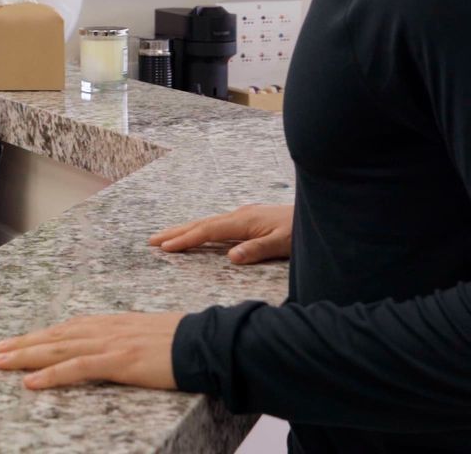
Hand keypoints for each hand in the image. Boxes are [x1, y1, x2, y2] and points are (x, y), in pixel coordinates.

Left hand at [0, 312, 182, 389]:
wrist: (204, 342)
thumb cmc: (182, 340)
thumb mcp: (147, 333)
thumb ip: (126, 338)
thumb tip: (114, 347)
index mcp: (112, 322)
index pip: (68, 328)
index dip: (42, 334)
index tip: (20, 340)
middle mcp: (105, 328)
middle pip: (56, 336)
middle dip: (25, 343)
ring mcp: (109, 343)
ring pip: (58, 348)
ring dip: (27, 356)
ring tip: (2, 362)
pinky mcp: (117, 360)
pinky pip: (76, 367)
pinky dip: (51, 374)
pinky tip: (32, 381)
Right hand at [148, 203, 291, 264]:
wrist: (320, 213)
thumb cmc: (303, 229)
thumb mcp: (285, 243)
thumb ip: (258, 249)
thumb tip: (231, 257)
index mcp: (244, 220)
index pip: (208, 231)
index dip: (185, 239)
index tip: (164, 247)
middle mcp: (240, 215)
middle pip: (202, 224)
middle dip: (176, 232)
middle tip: (151, 240)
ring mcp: (244, 215)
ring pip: (208, 223)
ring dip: (186, 230)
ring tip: (166, 237)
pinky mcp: (250, 219)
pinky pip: (218, 225)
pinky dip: (201, 230)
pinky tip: (199, 234)